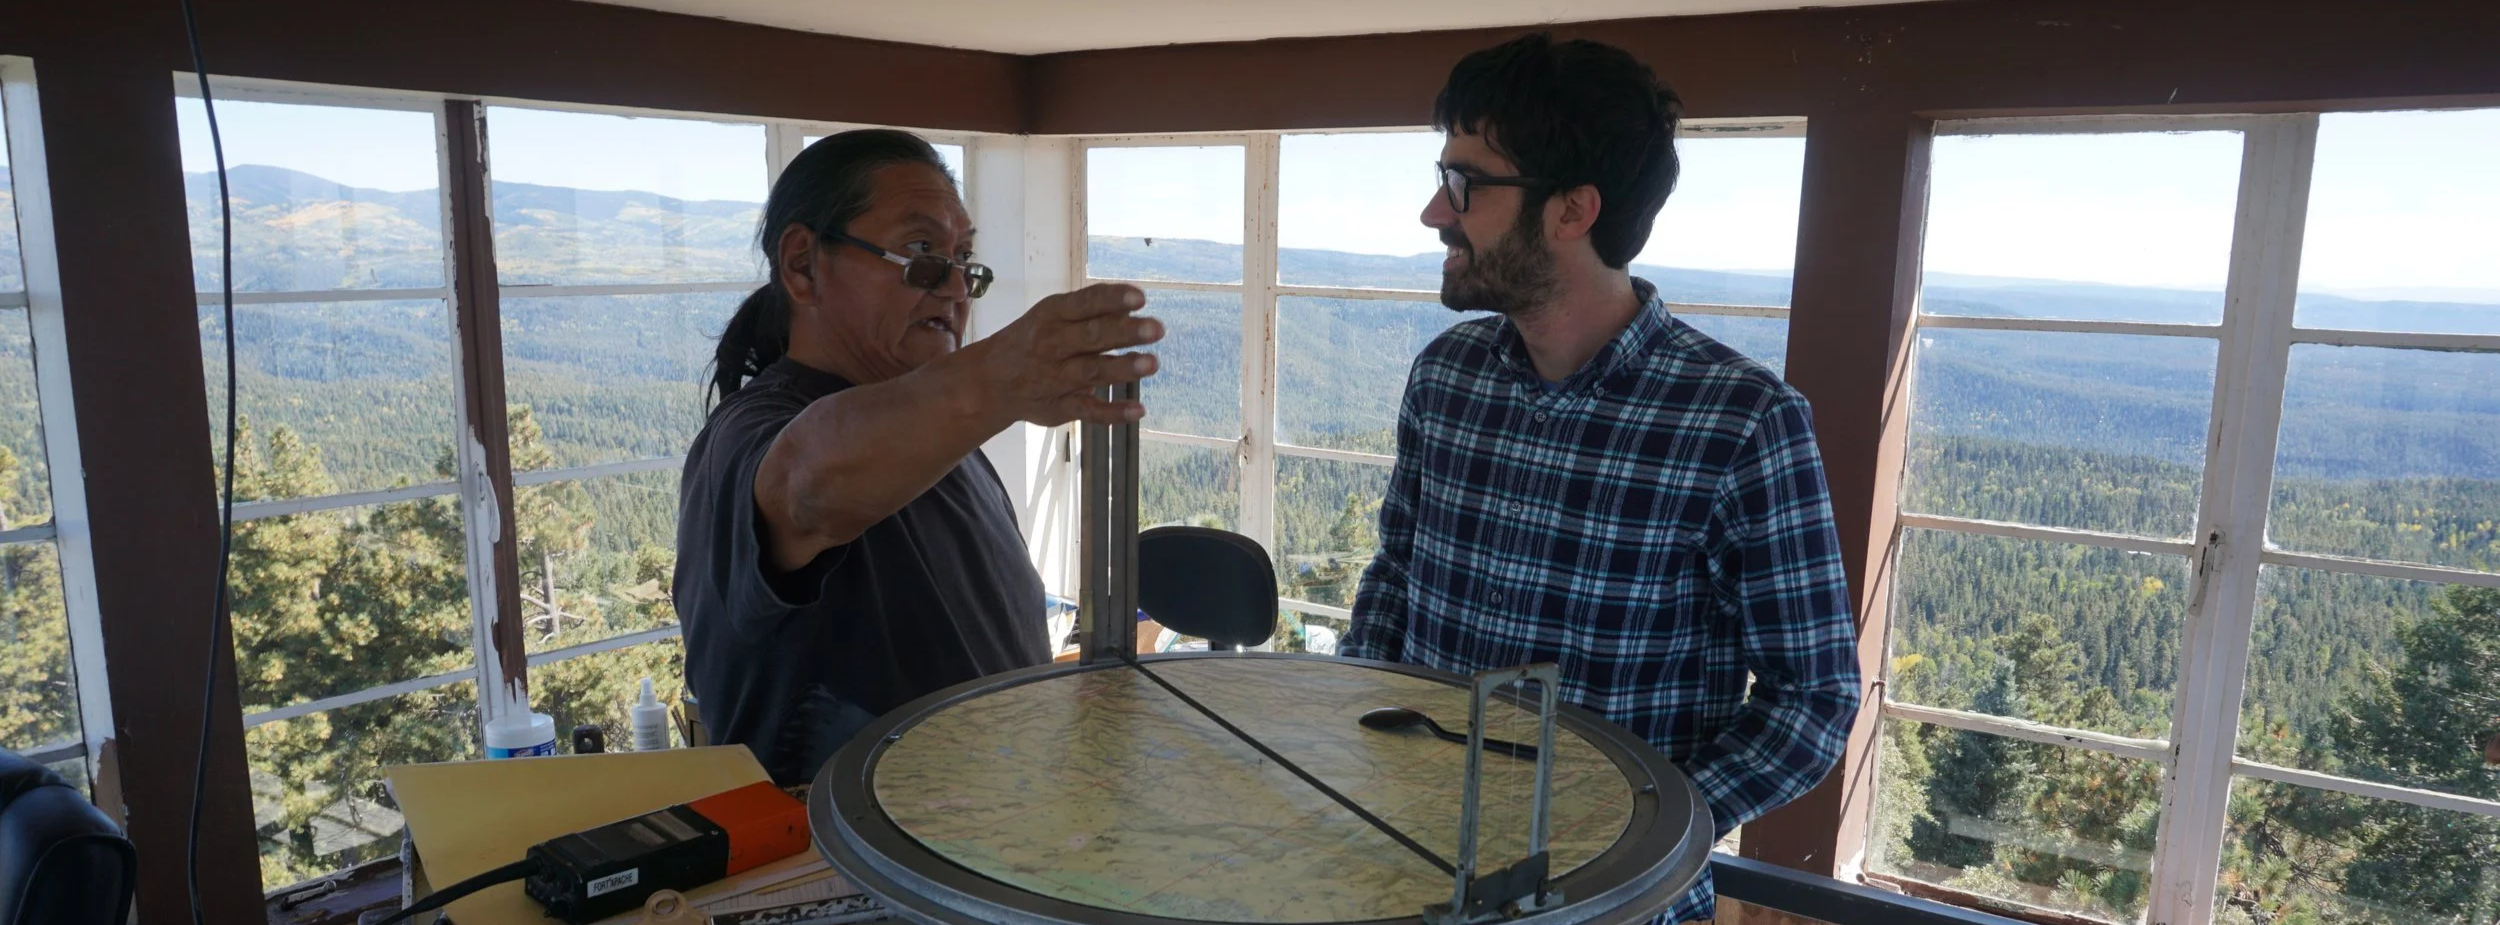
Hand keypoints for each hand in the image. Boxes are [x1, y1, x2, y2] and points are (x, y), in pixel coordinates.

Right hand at [967, 283, 1162, 426]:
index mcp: (1052, 316)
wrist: (988, 381)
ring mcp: (1055, 377)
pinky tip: (1138, 410)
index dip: (1112, 299)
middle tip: (1157, 328)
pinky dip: (1112, 412)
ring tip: (1152, 364)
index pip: (1084, 304)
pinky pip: (1087, 411)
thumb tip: (1134, 306)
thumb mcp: (1052, 316)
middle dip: (1125, 332)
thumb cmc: (1033, 339)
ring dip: (1122, 368)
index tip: (1141, 297)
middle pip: (1091, 336)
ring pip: (1091, 372)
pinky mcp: (1058, 407)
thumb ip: (1091, 312)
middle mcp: (1053, 344)